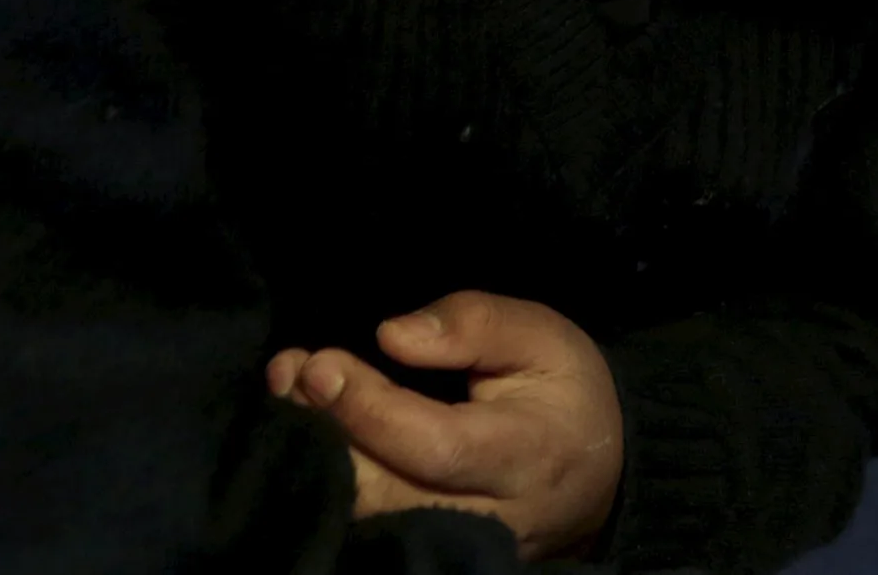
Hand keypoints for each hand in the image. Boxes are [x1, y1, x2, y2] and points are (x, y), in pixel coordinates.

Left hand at [269, 291, 622, 557]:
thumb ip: (476, 324)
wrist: (589, 480)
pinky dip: (321, 481)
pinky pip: (358, 527)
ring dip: (310, 453)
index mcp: (526, 454)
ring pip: (360, 516)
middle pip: (381, 492)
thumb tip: (391, 334)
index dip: (369, 410)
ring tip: (288, 391)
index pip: (434, 446)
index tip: (322, 363)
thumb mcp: (542, 338)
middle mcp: (485, 516)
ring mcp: (449, 547)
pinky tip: (303, 433)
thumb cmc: (561, 397)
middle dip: (324, 430)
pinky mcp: (420, 555)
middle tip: (290, 370)